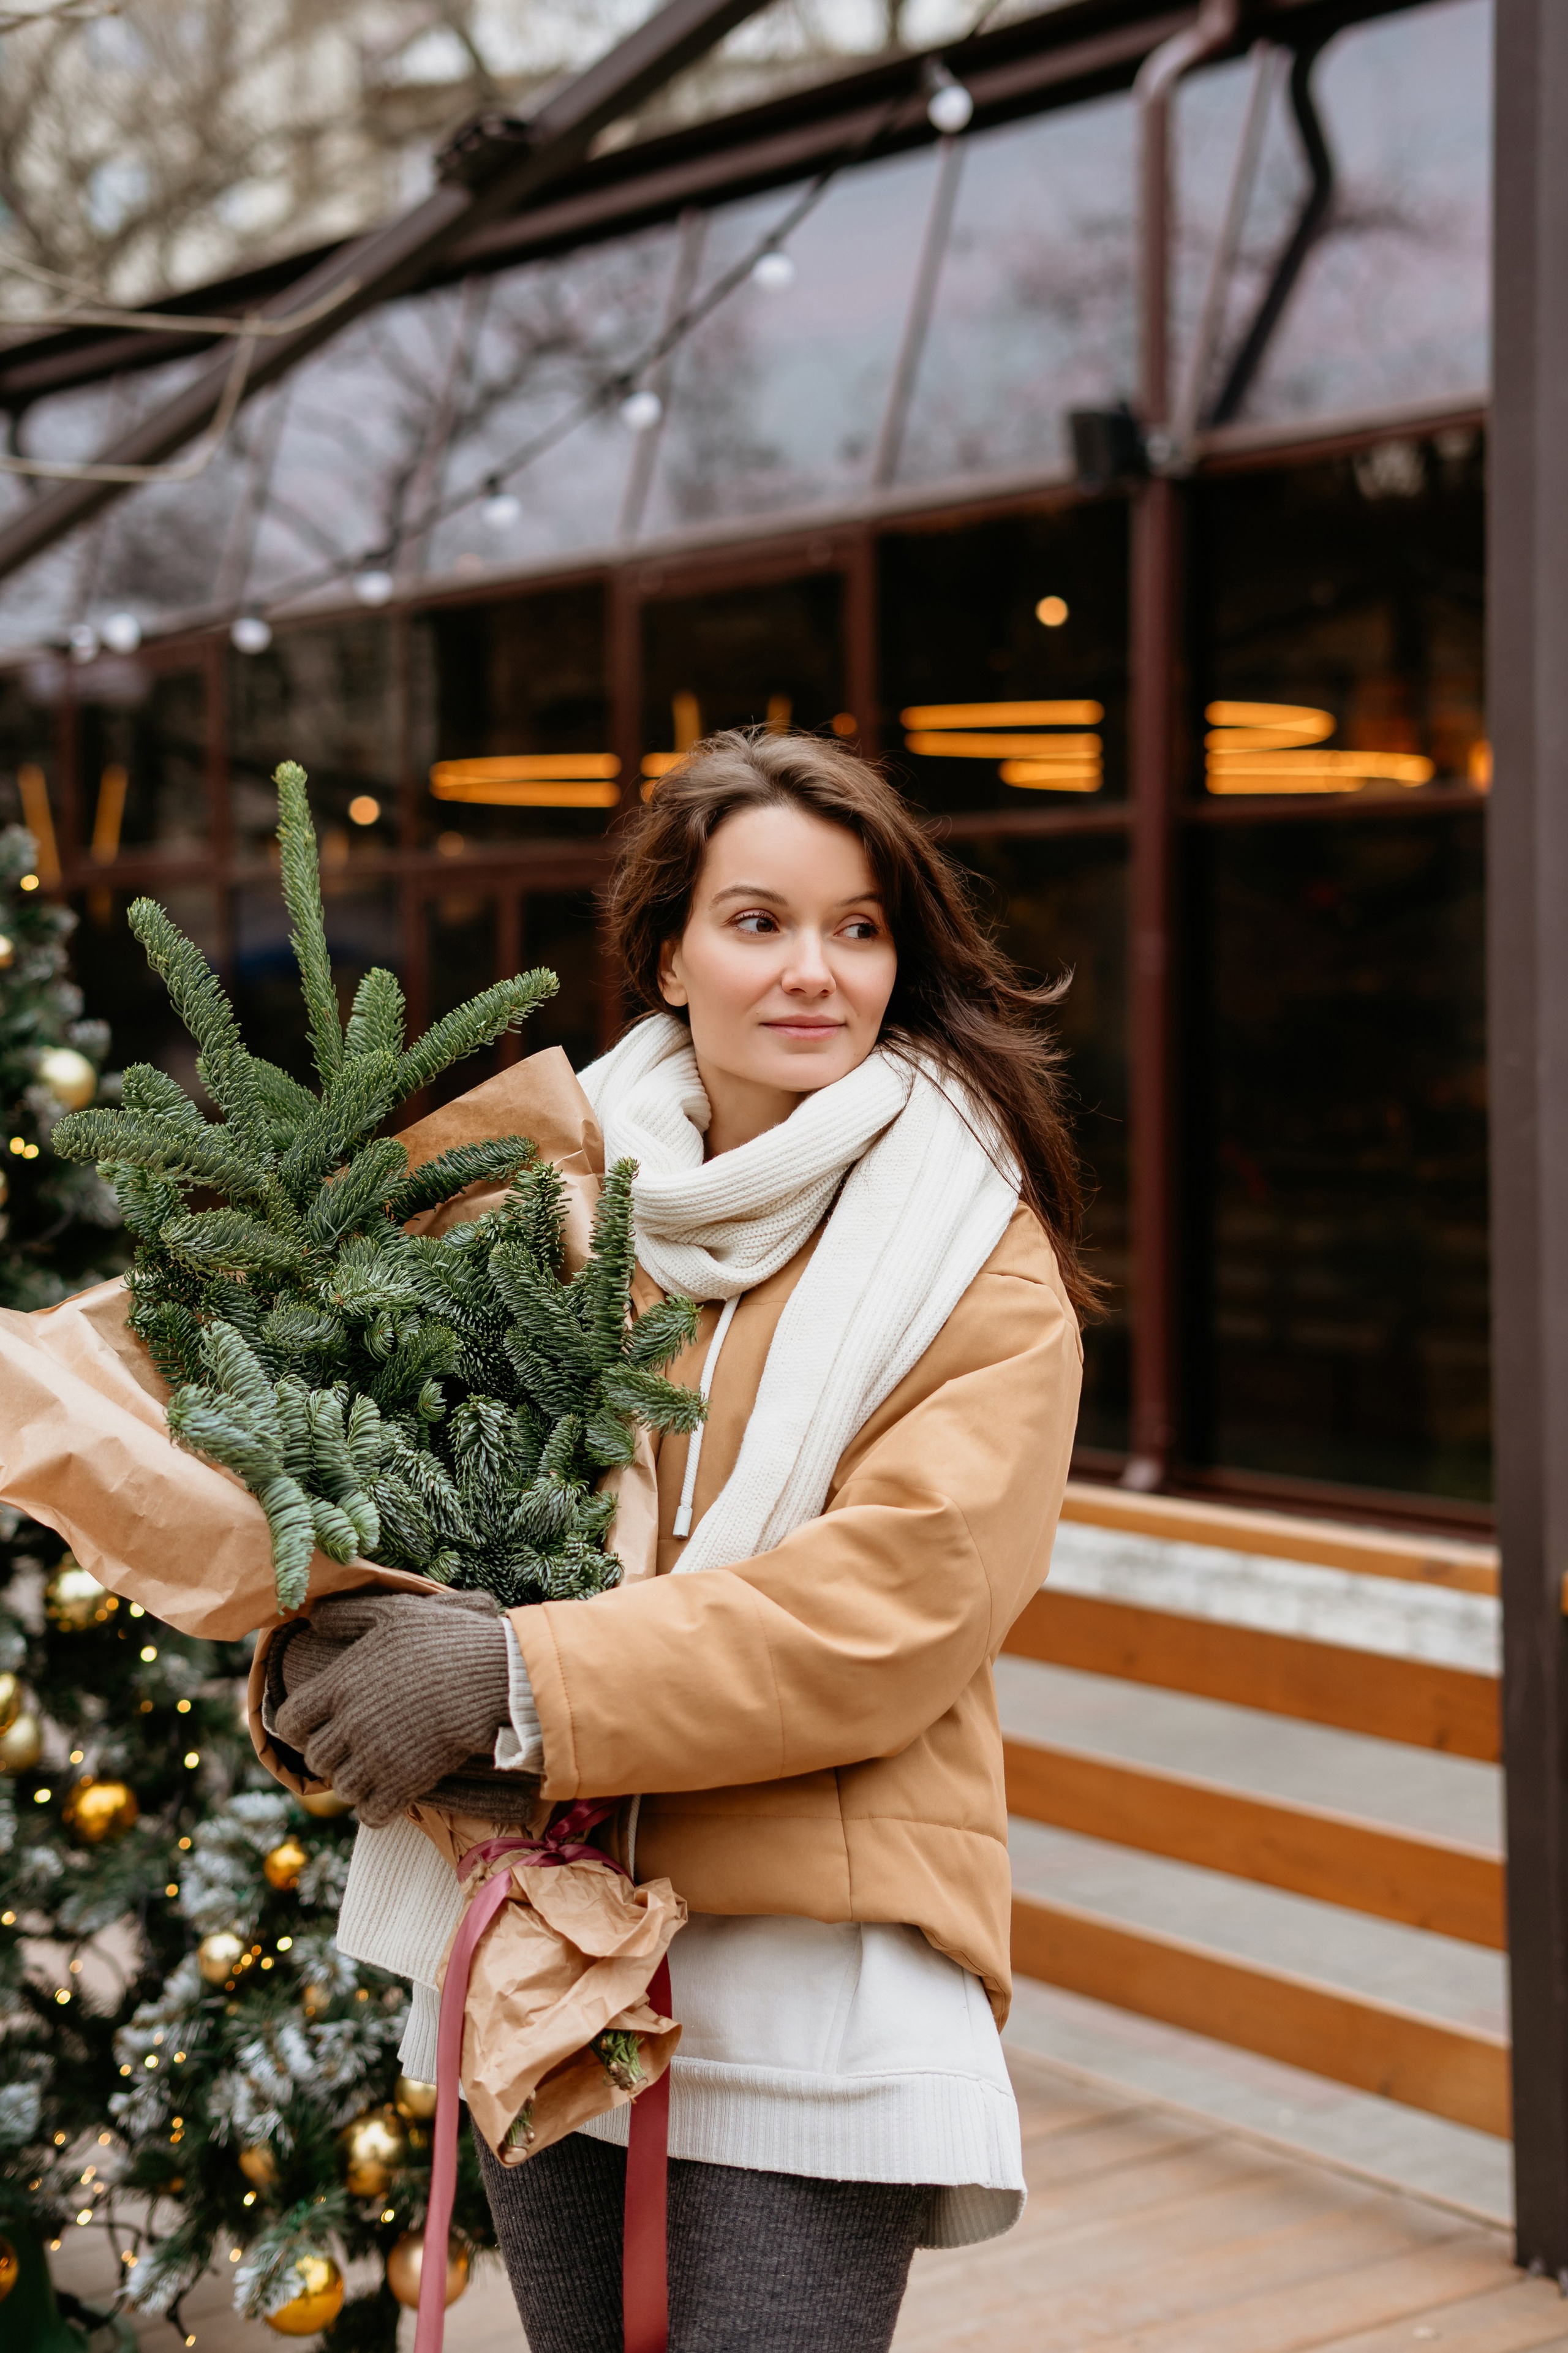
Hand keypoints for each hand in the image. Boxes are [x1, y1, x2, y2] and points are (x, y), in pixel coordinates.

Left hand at [273, 1590, 510, 1827]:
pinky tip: (388, 1791)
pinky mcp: (405, 1783)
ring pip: (341, 1788)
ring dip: (352, 1781)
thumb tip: (313, 1618)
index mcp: (340, 1685)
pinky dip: (375, 1807)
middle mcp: (351, 1725)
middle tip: (349, 1747)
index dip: (296, 1727)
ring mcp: (377, 1757)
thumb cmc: (444, 1639)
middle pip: (315, 1759)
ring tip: (371, 1768)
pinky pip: (371, 1813)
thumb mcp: (394, 1612)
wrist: (492, 1676)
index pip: (290, 1721)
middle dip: (328, 1755)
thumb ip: (349, 1614)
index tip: (313, 1726)